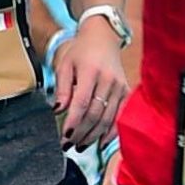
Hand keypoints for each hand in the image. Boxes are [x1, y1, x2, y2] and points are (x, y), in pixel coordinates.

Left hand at [53, 16, 130, 150]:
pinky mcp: (126, 92)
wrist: (103, 38)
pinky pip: (120, 116)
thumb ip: (62, 88)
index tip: (64, 136)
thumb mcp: (65, 65)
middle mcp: (109, 80)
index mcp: (91, 71)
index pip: (82, 102)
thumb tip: (58, 111)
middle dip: (81, 132)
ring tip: (81, 145)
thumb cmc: (81, 52)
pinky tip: (101, 142)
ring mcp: (120, 87)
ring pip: (108, 118)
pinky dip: (112, 131)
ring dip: (94, 135)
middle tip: (69, 145)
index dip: (73, 122)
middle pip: (95, 113)